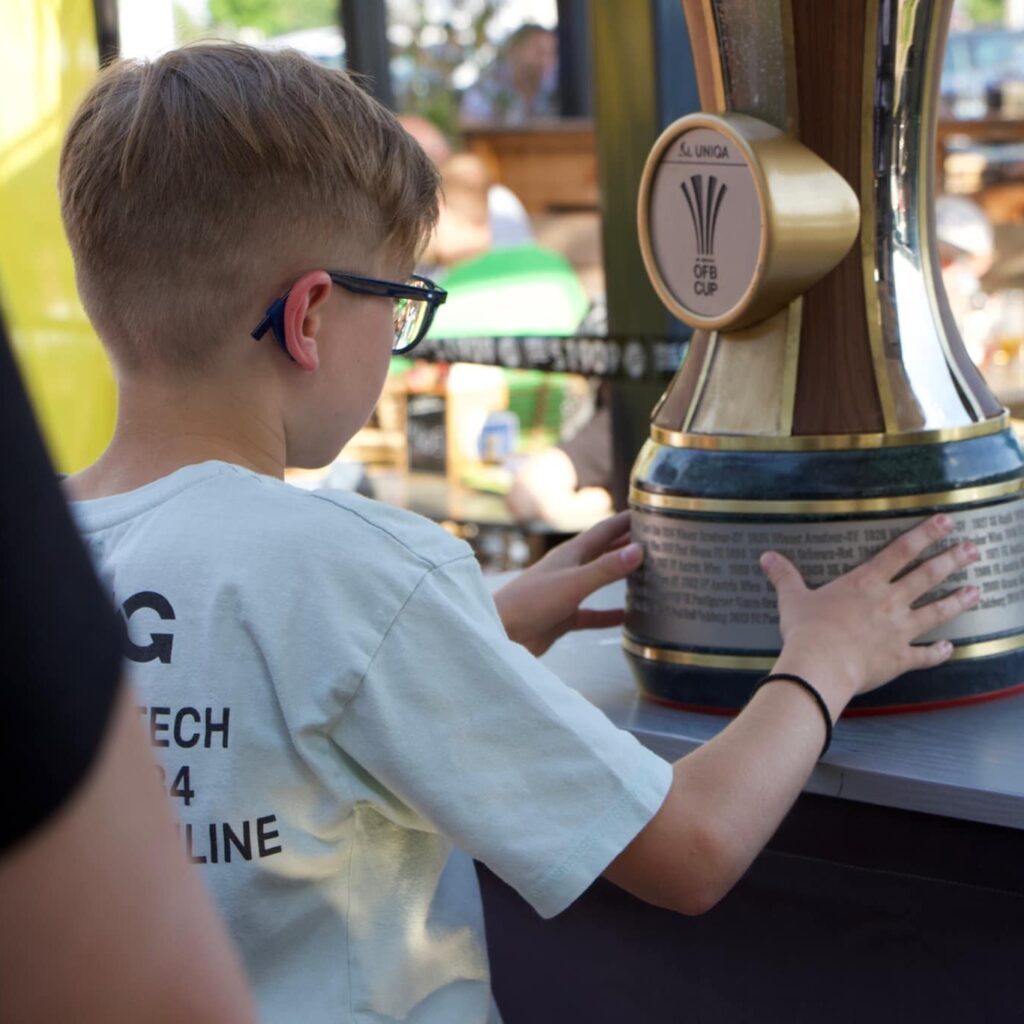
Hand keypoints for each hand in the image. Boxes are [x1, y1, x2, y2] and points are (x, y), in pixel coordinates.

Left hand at [493, 510, 642, 655]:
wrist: (500, 633)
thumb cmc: (530, 603)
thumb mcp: (573, 583)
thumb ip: (605, 569)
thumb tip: (639, 549)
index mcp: (571, 554)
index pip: (604, 530)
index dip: (626, 520)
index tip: (650, 511)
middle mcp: (570, 569)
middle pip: (605, 552)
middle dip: (628, 544)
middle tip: (658, 540)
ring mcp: (566, 592)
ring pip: (600, 580)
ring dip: (621, 576)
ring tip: (650, 574)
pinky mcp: (564, 616)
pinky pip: (592, 613)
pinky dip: (609, 615)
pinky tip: (627, 617)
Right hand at [761, 513, 979, 715]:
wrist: (821, 664)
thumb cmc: (807, 630)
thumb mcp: (792, 599)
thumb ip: (784, 576)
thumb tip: (766, 557)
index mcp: (865, 582)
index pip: (900, 551)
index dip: (924, 534)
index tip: (946, 522)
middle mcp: (889, 602)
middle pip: (927, 576)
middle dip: (952, 560)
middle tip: (974, 550)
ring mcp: (898, 630)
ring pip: (935, 612)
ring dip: (957, 601)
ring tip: (975, 592)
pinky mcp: (900, 658)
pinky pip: (925, 655)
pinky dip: (938, 652)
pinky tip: (951, 648)